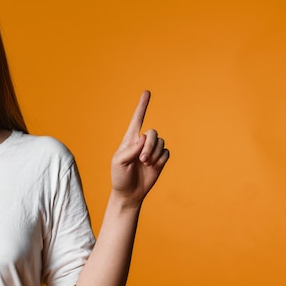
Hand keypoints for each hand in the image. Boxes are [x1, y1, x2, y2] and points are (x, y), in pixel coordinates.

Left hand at [111, 91, 169, 205]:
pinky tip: (153, 167)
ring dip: (154, 154)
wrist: (129, 193)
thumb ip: (131, 149)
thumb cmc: (119, 176)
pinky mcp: (160, 160)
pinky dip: (160, 160)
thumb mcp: (119, 162)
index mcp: (129, 139)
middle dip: (150, 145)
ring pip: (161, 142)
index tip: (147, 92)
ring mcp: (151, 151)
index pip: (137, 119)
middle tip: (142, 159)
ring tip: (145, 164)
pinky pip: (166, 153)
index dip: (142, 106)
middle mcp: (141, 142)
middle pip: (153, 132)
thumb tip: (144, 138)